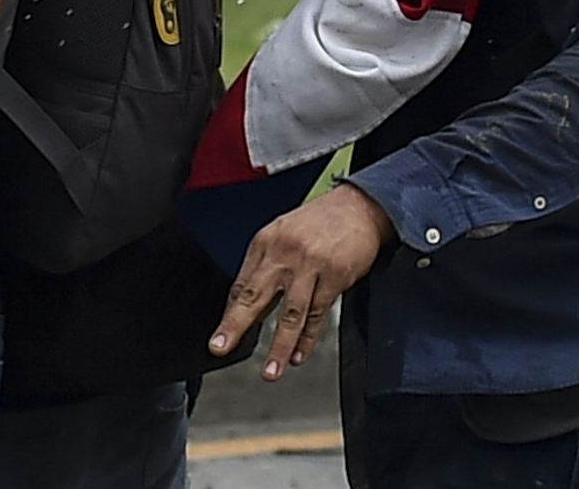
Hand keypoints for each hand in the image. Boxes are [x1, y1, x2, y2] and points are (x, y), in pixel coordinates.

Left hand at [209, 183, 393, 380]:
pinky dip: (308, 339)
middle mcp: (284, 253)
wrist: (360, 207)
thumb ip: (267, 264)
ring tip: (270, 371)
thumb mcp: (284, 232)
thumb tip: (249, 300)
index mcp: (266, 242)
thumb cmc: (321, 221)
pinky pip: (317, 314)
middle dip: (236, 325)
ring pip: (290, 313)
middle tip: (221, 347)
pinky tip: (299, 355)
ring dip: (279, 346)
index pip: (242, 284)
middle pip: (256, 296)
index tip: (219, 338)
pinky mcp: (334, 277)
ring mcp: (310, 266)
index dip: (230, 314)